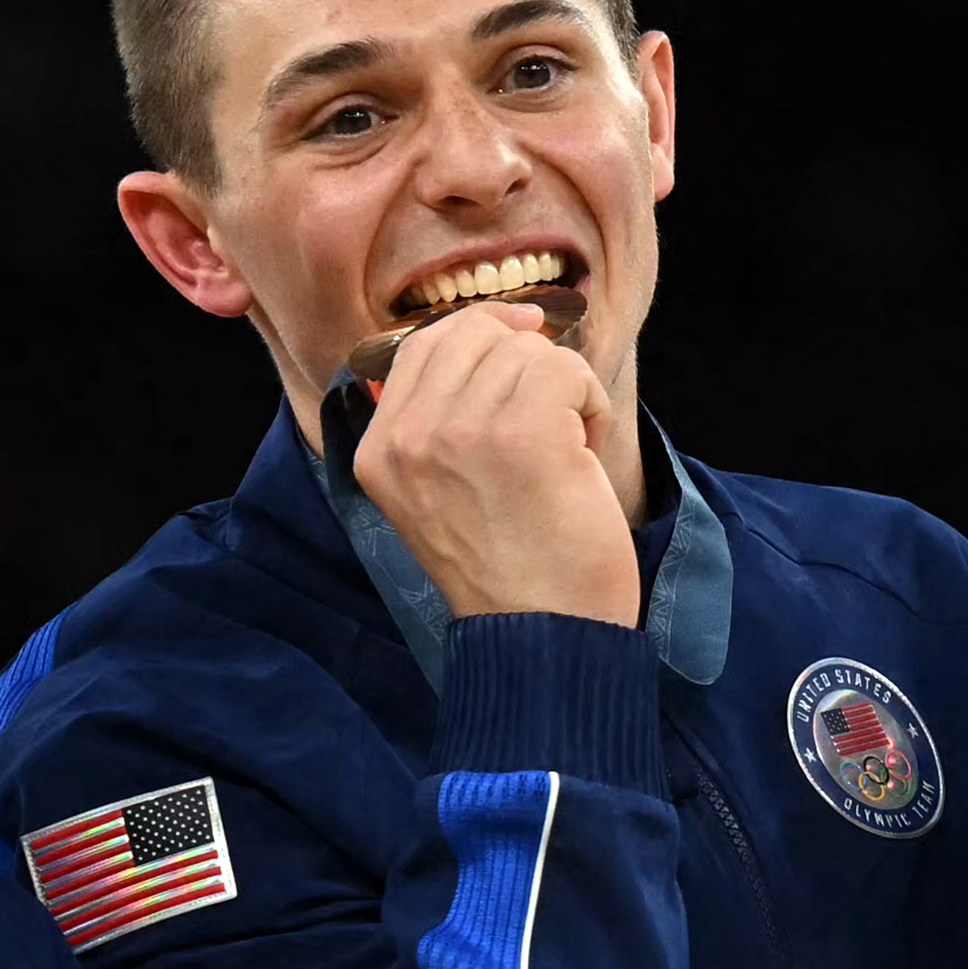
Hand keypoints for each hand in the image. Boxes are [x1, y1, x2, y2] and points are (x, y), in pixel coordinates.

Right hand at [351, 300, 638, 625]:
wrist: (544, 637)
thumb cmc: (513, 571)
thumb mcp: (440, 496)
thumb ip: (438, 424)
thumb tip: (494, 334)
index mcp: (378, 451)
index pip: (421, 346)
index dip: (483, 331)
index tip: (527, 338)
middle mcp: (407, 437)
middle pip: (473, 334)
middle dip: (528, 361)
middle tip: (557, 413)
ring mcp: (460, 432)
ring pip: (524, 351)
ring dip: (564, 390)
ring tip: (568, 448)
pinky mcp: (521, 433)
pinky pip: (564, 369)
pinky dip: (589, 403)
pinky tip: (585, 451)